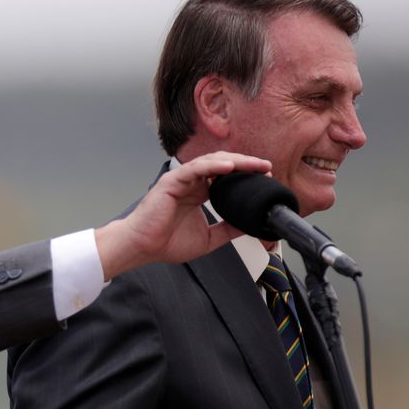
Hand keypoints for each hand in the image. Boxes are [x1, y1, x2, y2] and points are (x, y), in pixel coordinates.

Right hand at [94, 152, 271, 279]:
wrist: (143, 247)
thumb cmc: (166, 242)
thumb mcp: (208, 239)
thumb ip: (228, 229)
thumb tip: (250, 225)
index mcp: (199, 193)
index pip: (226, 177)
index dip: (246, 175)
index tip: (266, 178)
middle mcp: (191, 183)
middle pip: (222, 165)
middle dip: (246, 164)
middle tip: (266, 167)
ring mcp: (181, 180)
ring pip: (211, 162)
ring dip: (235, 161)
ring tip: (254, 164)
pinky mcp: (171, 182)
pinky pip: (195, 168)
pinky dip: (213, 166)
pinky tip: (230, 167)